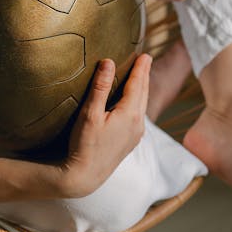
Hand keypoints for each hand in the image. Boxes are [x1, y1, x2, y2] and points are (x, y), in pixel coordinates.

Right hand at [58, 54, 151, 197]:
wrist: (86, 176)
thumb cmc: (85, 144)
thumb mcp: (90, 114)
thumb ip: (100, 87)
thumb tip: (109, 62)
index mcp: (130, 114)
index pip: (138, 84)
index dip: (141, 68)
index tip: (145, 54)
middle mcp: (138, 124)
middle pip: (144, 93)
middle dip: (144, 76)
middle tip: (146, 60)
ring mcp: (136, 134)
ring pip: (143, 105)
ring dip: (142, 89)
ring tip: (141, 77)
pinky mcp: (131, 142)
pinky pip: (139, 116)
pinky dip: (138, 102)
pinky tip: (133, 103)